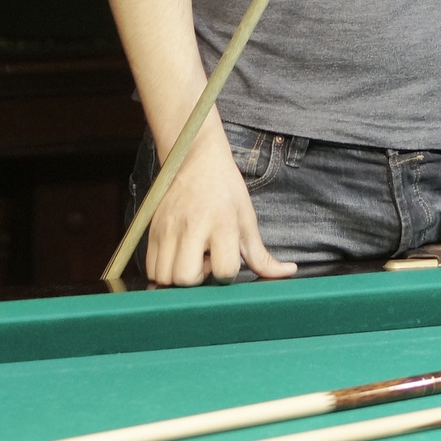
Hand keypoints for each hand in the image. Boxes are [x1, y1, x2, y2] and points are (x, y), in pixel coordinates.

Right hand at [143, 135, 295, 285]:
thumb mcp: (247, 220)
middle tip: (206, 262)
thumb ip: (262, 255)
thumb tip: (289, 272)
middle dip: (199, 280)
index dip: (229, 273)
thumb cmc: (226, 191)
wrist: (196, 160)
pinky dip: (163, 271)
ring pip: (164, 277)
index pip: (225, 270)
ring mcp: (167, 229)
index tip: (228, 261)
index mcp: (222, 223)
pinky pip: (150, 268)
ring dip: (179, 276)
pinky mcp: (150, 230)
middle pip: (186, 279)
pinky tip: (178, 256)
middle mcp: (191, 227)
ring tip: (191, 258)